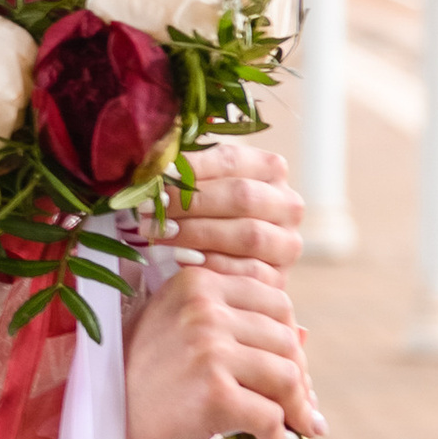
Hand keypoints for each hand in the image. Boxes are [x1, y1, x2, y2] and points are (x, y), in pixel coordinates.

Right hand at [121, 254, 325, 438]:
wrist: (99, 430)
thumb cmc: (139, 385)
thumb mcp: (180, 336)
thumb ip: (234, 326)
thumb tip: (305, 335)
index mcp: (195, 282)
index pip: (276, 301)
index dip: (289, 340)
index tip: (288, 374)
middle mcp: (202, 305)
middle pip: (287, 338)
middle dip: (298, 378)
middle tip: (298, 409)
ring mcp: (208, 347)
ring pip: (287, 375)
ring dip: (296, 408)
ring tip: (292, 427)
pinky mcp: (214, 392)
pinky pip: (272, 414)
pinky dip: (278, 434)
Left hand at [162, 143, 305, 277]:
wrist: (220, 262)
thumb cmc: (202, 212)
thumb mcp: (197, 184)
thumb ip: (182, 171)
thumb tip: (155, 160)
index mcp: (272, 169)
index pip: (230, 160)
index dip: (190, 169)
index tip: (153, 178)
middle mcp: (288, 204)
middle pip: (242, 197)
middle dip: (190, 203)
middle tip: (150, 210)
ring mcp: (287, 243)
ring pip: (249, 235)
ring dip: (197, 234)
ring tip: (160, 234)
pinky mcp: (278, 278)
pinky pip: (248, 272)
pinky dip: (212, 265)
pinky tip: (181, 260)